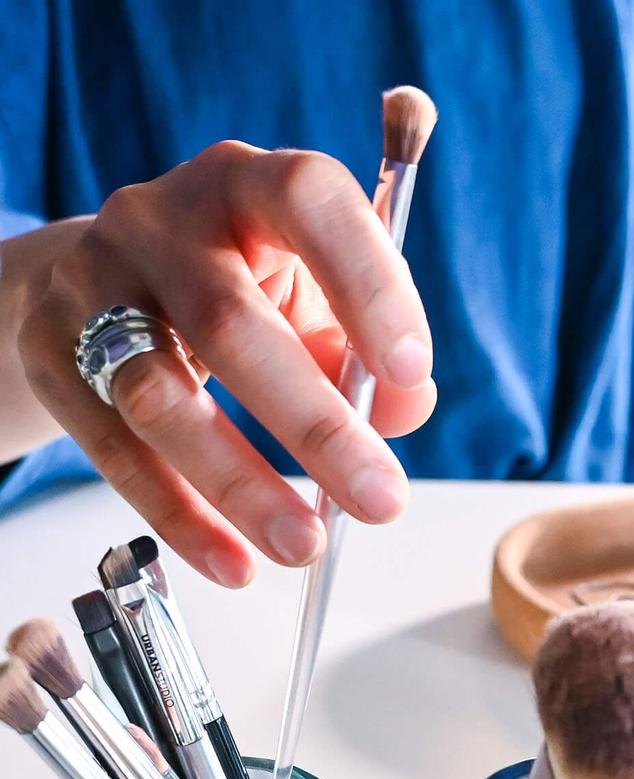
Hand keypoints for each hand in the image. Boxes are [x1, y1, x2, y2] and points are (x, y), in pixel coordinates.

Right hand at [16, 141, 435, 585]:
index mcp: (247, 187)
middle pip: (230, 323)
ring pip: (160, 395)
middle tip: (381, 500)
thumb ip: (369, 354)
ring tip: (307, 546)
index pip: (307, 203)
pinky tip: (234, 563)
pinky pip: (116, 450)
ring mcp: (93, 283)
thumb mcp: (315, 303)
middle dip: (315, 426)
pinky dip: (180, 517)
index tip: (409, 371)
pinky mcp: (52, 353)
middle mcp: (160, 222)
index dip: (366, 285)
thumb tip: (402, 410)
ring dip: (242, 485)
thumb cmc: (242, 289)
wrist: (105, 282)